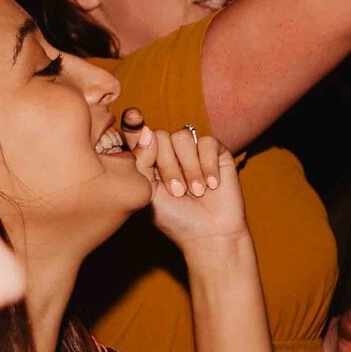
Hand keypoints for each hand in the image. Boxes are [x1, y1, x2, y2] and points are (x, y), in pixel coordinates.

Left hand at [137, 118, 247, 247]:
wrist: (209, 234)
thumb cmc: (175, 218)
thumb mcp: (148, 191)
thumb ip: (140, 161)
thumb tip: (145, 130)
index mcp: (149, 161)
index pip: (139, 135)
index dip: (134, 124)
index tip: (133, 117)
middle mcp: (170, 153)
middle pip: (160, 136)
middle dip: (167, 165)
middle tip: (177, 192)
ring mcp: (193, 151)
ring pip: (183, 137)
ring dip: (189, 167)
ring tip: (196, 191)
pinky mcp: (217, 153)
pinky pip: (208, 142)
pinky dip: (209, 165)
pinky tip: (212, 185)